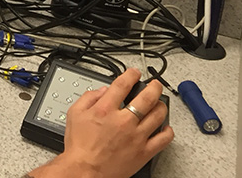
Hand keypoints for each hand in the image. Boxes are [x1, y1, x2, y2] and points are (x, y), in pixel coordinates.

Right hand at [31, 68, 172, 177]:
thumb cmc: (80, 146)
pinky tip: (164, 127)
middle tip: (154, 84)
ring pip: (158, 115)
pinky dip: (167, 131)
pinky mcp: (144, 151)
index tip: (134, 73)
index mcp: (105, 109)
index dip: (131, 75)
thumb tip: (102, 91)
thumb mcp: (74, 114)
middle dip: (154, 87)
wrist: (85, 171)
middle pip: (147, 97)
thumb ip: (88, 98)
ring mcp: (137, 136)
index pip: (123, 85)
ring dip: (161, 105)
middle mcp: (124, 120)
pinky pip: (163, 139)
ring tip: (160, 103)